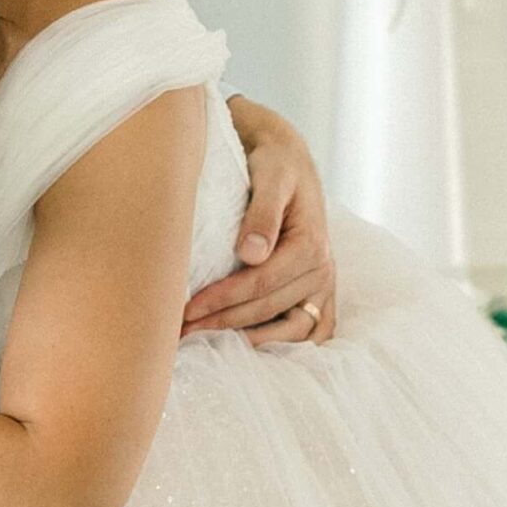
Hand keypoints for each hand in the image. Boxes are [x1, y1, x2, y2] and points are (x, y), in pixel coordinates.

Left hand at [183, 99, 336, 344]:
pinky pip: (309, 331)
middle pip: (268, 308)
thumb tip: (251, 253)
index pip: (260, 283)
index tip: (187, 310)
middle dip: (224, 322)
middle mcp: (322, 269)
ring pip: (291, 330)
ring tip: (209, 343)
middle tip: (182, 331)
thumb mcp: (269, 175)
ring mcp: (323, 284)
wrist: (288, 158)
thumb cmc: (274, 163)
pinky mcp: (319, 291)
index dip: (222, 299)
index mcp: (311, 245)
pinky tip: (249, 348)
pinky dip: (284, 344)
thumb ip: (262, 212)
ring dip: (251, 340)